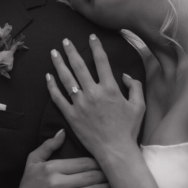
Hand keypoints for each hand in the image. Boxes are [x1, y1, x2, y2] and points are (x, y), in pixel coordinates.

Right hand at [11, 129, 114, 187]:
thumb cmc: (28, 183)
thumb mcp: (33, 160)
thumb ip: (48, 145)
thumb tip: (63, 132)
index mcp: (52, 168)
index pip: (83, 162)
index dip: (98, 161)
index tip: (108, 159)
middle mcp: (58, 183)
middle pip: (91, 176)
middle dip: (107, 173)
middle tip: (119, 169)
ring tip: (120, 183)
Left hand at [46, 35, 144, 162]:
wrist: (115, 151)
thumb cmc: (128, 129)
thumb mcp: (138, 106)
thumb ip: (134, 86)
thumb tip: (124, 75)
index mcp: (110, 88)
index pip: (101, 61)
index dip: (96, 46)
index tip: (91, 37)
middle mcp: (93, 93)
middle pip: (79, 66)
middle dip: (71, 51)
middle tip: (65, 41)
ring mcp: (80, 104)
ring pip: (66, 79)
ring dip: (59, 64)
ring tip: (53, 52)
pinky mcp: (70, 115)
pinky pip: (58, 98)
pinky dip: (51, 86)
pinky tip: (48, 76)